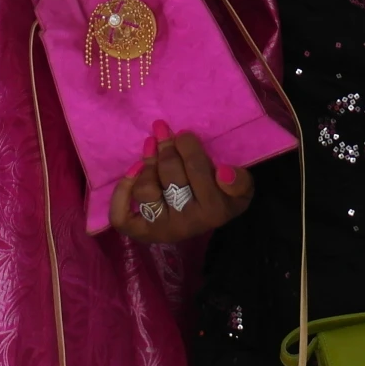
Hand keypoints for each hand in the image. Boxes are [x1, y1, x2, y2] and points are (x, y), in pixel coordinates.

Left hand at [109, 122, 253, 243]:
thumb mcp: (242, 188)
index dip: (187, 146)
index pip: (196, 169)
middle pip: (169, 175)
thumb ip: (239, 180)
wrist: (210, 216)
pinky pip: (122, 216)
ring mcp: (161, 230)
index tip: (184, 134)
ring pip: (146, 190)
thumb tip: (223, 172)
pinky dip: (122, 192)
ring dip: (148, 164)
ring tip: (153, 146)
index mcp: (214, 212)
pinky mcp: (142, 232)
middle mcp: (186, 224)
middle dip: (167, 148)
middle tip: (164, 132)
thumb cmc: (224, 195)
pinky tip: (134, 170)